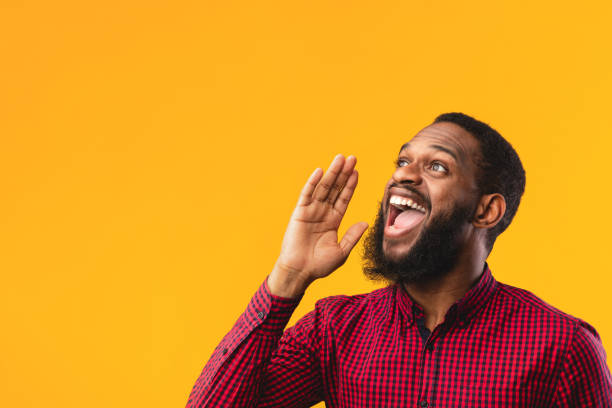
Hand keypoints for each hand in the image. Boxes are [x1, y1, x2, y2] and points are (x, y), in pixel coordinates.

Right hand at [268, 154, 368, 297]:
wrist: (299, 272)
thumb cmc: (319, 265)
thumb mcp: (342, 251)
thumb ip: (353, 236)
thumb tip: (365, 222)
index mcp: (333, 221)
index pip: (344, 198)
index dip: (350, 185)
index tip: (357, 172)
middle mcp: (323, 213)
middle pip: (335, 188)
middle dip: (343, 173)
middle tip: (352, 158)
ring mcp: (311, 211)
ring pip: (323, 188)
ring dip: (331, 173)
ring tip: (340, 159)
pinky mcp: (299, 213)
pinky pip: (307, 195)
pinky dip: (312, 183)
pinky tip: (320, 171)